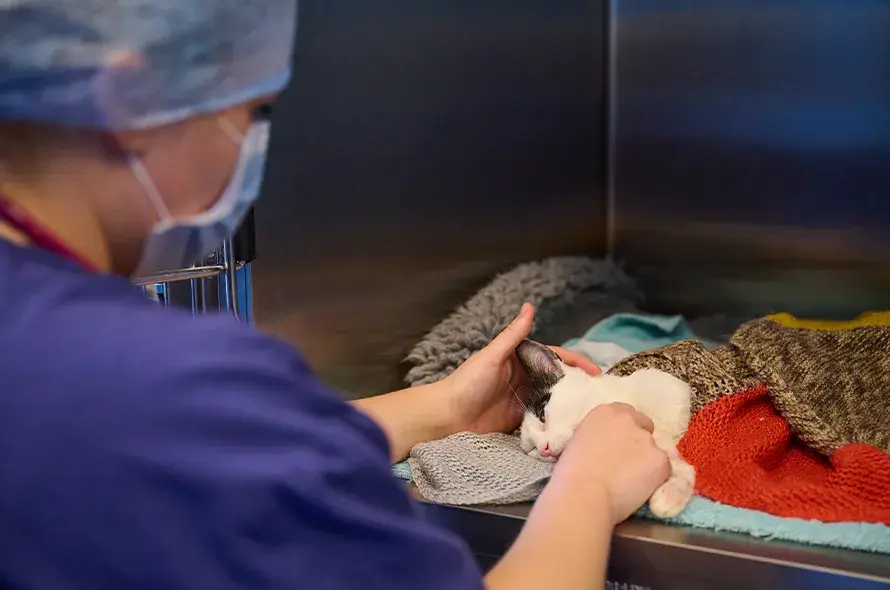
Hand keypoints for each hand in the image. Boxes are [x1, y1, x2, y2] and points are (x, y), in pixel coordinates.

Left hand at [440, 302, 600, 435]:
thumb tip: (529, 306)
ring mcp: (523, 399)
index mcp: (519, 359)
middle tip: (600, 393)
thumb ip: (513, 335)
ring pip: (553, 398)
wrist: (448, 416)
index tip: (595, 371)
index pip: (554, 356)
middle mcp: (524, 378)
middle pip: (557, 378)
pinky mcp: (520, 419)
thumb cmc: (467, 382)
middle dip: (578, 384)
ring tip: (593, 409)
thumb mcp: (492, 356)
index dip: (575, 362)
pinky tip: (572, 423)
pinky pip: (543, 418)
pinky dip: (556, 419)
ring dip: (570, 402)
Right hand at [552, 403, 670, 523]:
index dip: (623, 431)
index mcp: (605, 412)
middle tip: (626, 463)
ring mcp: (647, 440)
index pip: (625, 413)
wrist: (583, 493)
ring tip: (629, 481)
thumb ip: (596, 436)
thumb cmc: (570, 472)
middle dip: (639, 442)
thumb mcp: (578, 441)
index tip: (617, 445)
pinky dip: (655, 479)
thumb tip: (603, 447)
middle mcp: (629, 419)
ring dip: (646, 462)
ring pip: (654, 450)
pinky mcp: (661, 461)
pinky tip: (637, 489)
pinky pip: (663, 469)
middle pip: (644, 426)